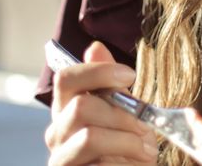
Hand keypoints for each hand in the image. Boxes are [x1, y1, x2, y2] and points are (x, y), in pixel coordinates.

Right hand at [45, 41, 157, 164]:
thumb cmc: (128, 145)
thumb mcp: (125, 110)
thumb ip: (110, 84)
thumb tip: (95, 47)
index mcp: (67, 109)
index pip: (66, 78)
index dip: (98, 71)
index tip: (130, 75)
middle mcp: (57, 133)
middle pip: (81, 106)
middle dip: (121, 113)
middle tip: (144, 125)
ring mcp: (61, 159)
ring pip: (90, 137)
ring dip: (127, 141)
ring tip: (143, 149)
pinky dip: (127, 164)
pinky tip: (135, 164)